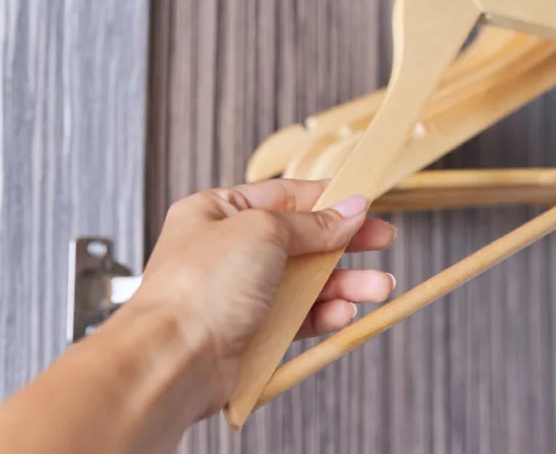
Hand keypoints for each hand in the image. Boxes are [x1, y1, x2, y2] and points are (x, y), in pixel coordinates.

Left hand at [128, 179, 395, 413]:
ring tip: (379, 287)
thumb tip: (350, 209)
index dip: (328, 199)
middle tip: (382, 240)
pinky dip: (324, 315)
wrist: (172, 358)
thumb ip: (313, 223)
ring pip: (306, 282)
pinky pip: (298, 318)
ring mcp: (240, 293)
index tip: (364, 202)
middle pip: (302, 241)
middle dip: (345, 243)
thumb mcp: (263, 232)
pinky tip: (345, 314)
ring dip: (345, 284)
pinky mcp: (251, 333)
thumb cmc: (199, 287)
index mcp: (218, 213)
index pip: (284, 197)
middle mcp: (228, 251)